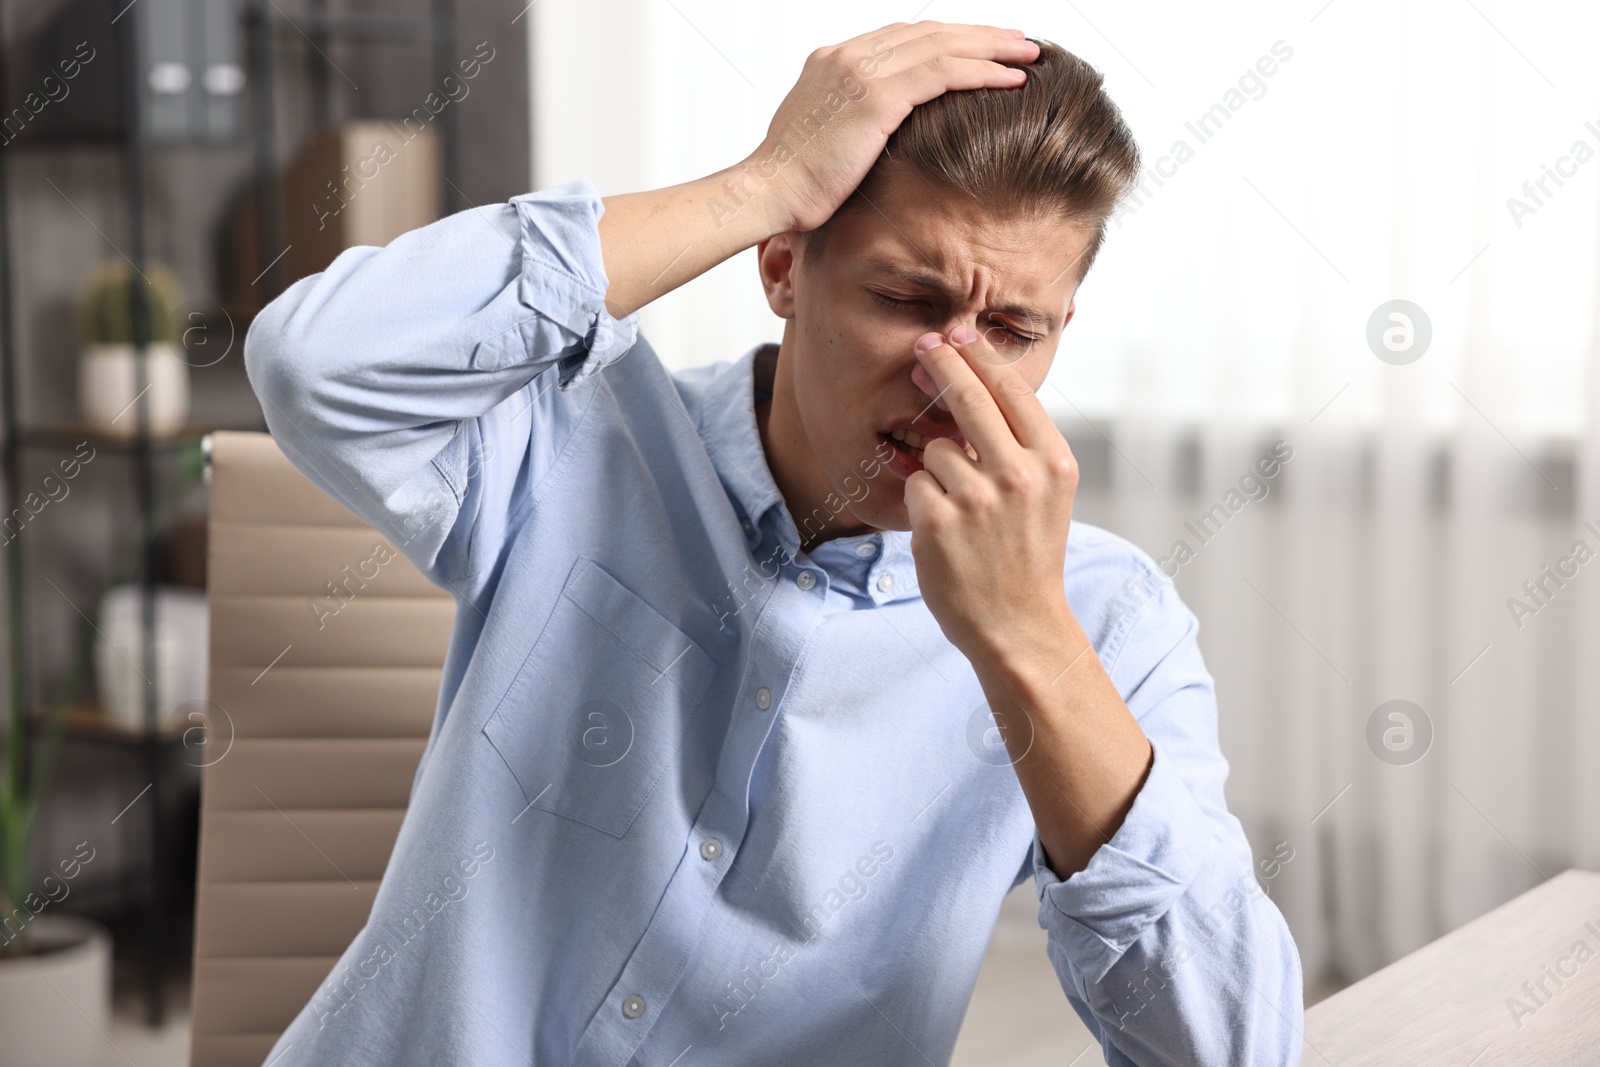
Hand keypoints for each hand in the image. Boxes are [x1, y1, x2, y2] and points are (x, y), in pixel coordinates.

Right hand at [758, 23, 1038, 233]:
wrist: (766, 192)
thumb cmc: (791, 185)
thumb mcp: (823, 142)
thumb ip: (853, 125)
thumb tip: (880, 139)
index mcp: (833, 60)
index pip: (902, 38)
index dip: (948, 40)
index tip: (981, 48)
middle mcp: (847, 55)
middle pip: (928, 32)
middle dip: (978, 35)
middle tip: (1018, 40)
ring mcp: (861, 70)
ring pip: (943, 45)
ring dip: (992, 48)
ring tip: (1028, 54)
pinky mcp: (876, 95)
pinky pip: (943, 73)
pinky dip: (982, 72)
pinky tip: (1012, 78)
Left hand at [902, 326, 1078, 664]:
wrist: (1019, 625)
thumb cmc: (1028, 555)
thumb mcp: (1047, 494)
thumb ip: (1020, 444)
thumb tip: (975, 382)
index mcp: (1053, 462)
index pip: (1012, 389)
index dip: (978, 355)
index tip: (956, 334)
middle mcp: (1020, 475)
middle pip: (969, 396)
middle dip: (940, 363)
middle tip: (921, 346)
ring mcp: (978, 499)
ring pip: (936, 447)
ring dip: (936, 468)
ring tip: (961, 510)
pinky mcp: (939, 523)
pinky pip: (915, 482)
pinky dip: (921, 499)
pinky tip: (942, 529)